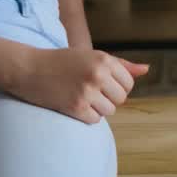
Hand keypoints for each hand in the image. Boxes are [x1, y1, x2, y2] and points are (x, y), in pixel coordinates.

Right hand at [12, 48, 148, 124]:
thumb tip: (147, 70)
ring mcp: (87, 92)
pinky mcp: (76, 107)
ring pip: (109, 111)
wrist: (29, 69)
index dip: (117, 87)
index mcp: (104, 60)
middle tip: (90, 90)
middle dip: (109, 98)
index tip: (102, 84)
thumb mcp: (92, 56)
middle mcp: (98, 74)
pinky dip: (87, 116)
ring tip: (81, 96)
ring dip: (98, 108)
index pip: (128, 84)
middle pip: (121, 99)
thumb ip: (121, 65)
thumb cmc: (62, 61)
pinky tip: (74, 104)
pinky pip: (95, 120)